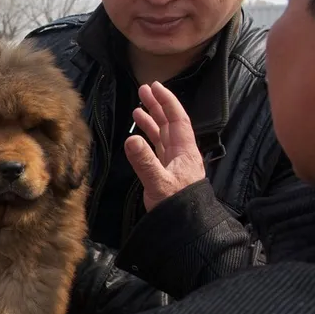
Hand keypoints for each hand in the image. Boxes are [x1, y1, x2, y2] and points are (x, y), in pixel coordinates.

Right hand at [125, 82, 206, 210]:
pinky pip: (156, 149)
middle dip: (157, 106)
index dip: (167, 102)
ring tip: (138, 109)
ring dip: (151, 121)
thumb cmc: (177, 204)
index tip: (155, 87)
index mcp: (184, 151)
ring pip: (162, 136)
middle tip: (143, 90)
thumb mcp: (159, 183)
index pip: (177, 120)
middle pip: (170, 124)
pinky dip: (147, 139)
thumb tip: (130, 138)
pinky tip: (137, 135)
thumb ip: (144, 161)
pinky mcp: (165, 173)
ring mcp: (173, 163)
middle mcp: (180, 153)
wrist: (184, 226)